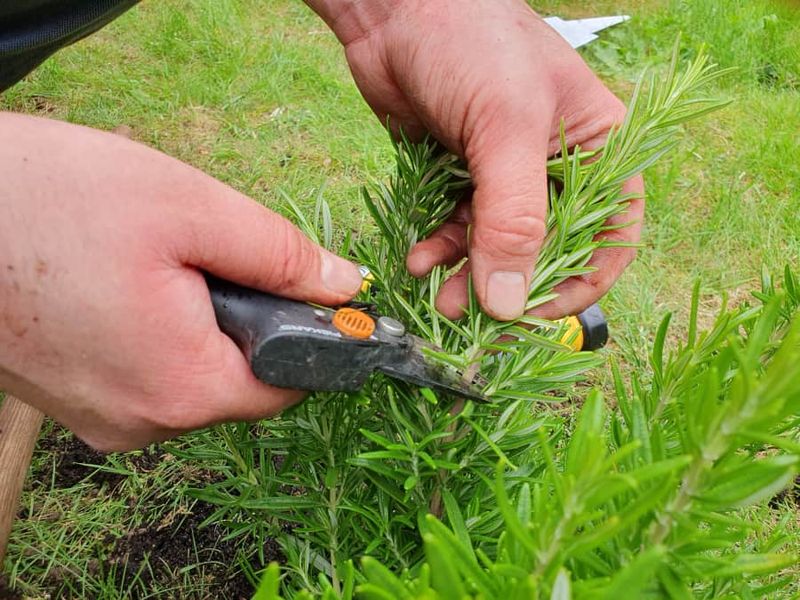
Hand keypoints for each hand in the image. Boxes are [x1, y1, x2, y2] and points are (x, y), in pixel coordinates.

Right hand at [0, 113, 362, 450]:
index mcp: (182, 389)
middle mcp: (143, 423)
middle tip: (201, 255)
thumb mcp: (191, 209)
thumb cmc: (54, 200)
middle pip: (239, 380)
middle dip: (243, 318)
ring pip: (193, 373)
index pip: (287, 386)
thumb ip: (281, 256)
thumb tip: (346, 287)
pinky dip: (156, 330)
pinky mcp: (73, 397)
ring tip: (150, 262)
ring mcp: (102, 416)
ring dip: (197, 321)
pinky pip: (146, 370)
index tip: (302, 289)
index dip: (309, 337)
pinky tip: (122, 281)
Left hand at [308, 0, 643, 319]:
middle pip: (546, 250)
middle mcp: (556, 166)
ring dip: (467, 276)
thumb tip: (509, 303)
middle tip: (467, 314)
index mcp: (597, 148)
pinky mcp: (460, 175)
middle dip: (508, 286)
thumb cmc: (471, 44)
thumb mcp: (506, 129)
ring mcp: (505, 173)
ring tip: (436, 292)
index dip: (579, 283)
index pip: (611, 235)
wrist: (394, 8)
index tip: (531, 314)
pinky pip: (458, 231)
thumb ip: (513, 219)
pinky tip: (419, 257)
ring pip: (497, 248)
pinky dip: (441, 250)